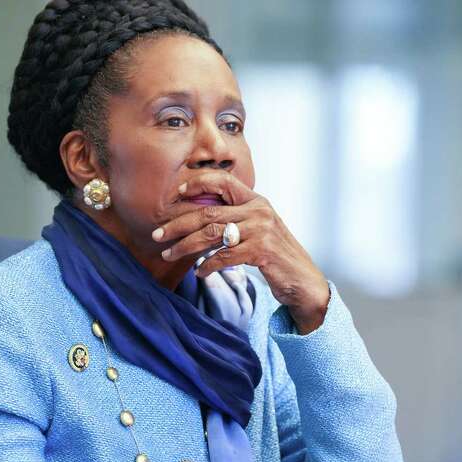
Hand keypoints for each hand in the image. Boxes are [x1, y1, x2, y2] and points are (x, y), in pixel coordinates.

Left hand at [154, 171, 329, 332]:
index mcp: (256, 201)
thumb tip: (197, 222)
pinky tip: (199, 272)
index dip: (199, 183)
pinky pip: (225, 256)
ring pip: (212, 234)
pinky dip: (208, 265)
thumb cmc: (275, 256)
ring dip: (186, 246)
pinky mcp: (262, 251)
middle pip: (208, 212)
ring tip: (169, 255)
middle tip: (158, 235)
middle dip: (178, 224)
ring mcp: (261, 229)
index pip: (224, 181)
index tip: (178, 193)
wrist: (303, 280)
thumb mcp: (257, 230)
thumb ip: (234, 221)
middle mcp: (258, 210)